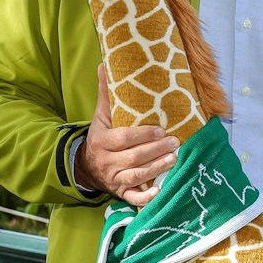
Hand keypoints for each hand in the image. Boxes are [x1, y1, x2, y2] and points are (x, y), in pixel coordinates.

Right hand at [76, 67, 177, 205]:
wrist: (86, 166)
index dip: (142, 135)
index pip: (123, 138)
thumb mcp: (101, 116)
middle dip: (155, 151)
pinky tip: (159, 192)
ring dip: (156, 169)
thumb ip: (107, 93)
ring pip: (136, 176)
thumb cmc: (101, 137)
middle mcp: (107, 162)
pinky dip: (146, 197)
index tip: (160, 129)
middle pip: (133, 158)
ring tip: (175, 159)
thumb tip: (105, 64)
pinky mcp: (121, 192)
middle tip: (176, 142)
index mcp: (102, 141)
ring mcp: (115, 179)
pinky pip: (133, 198)